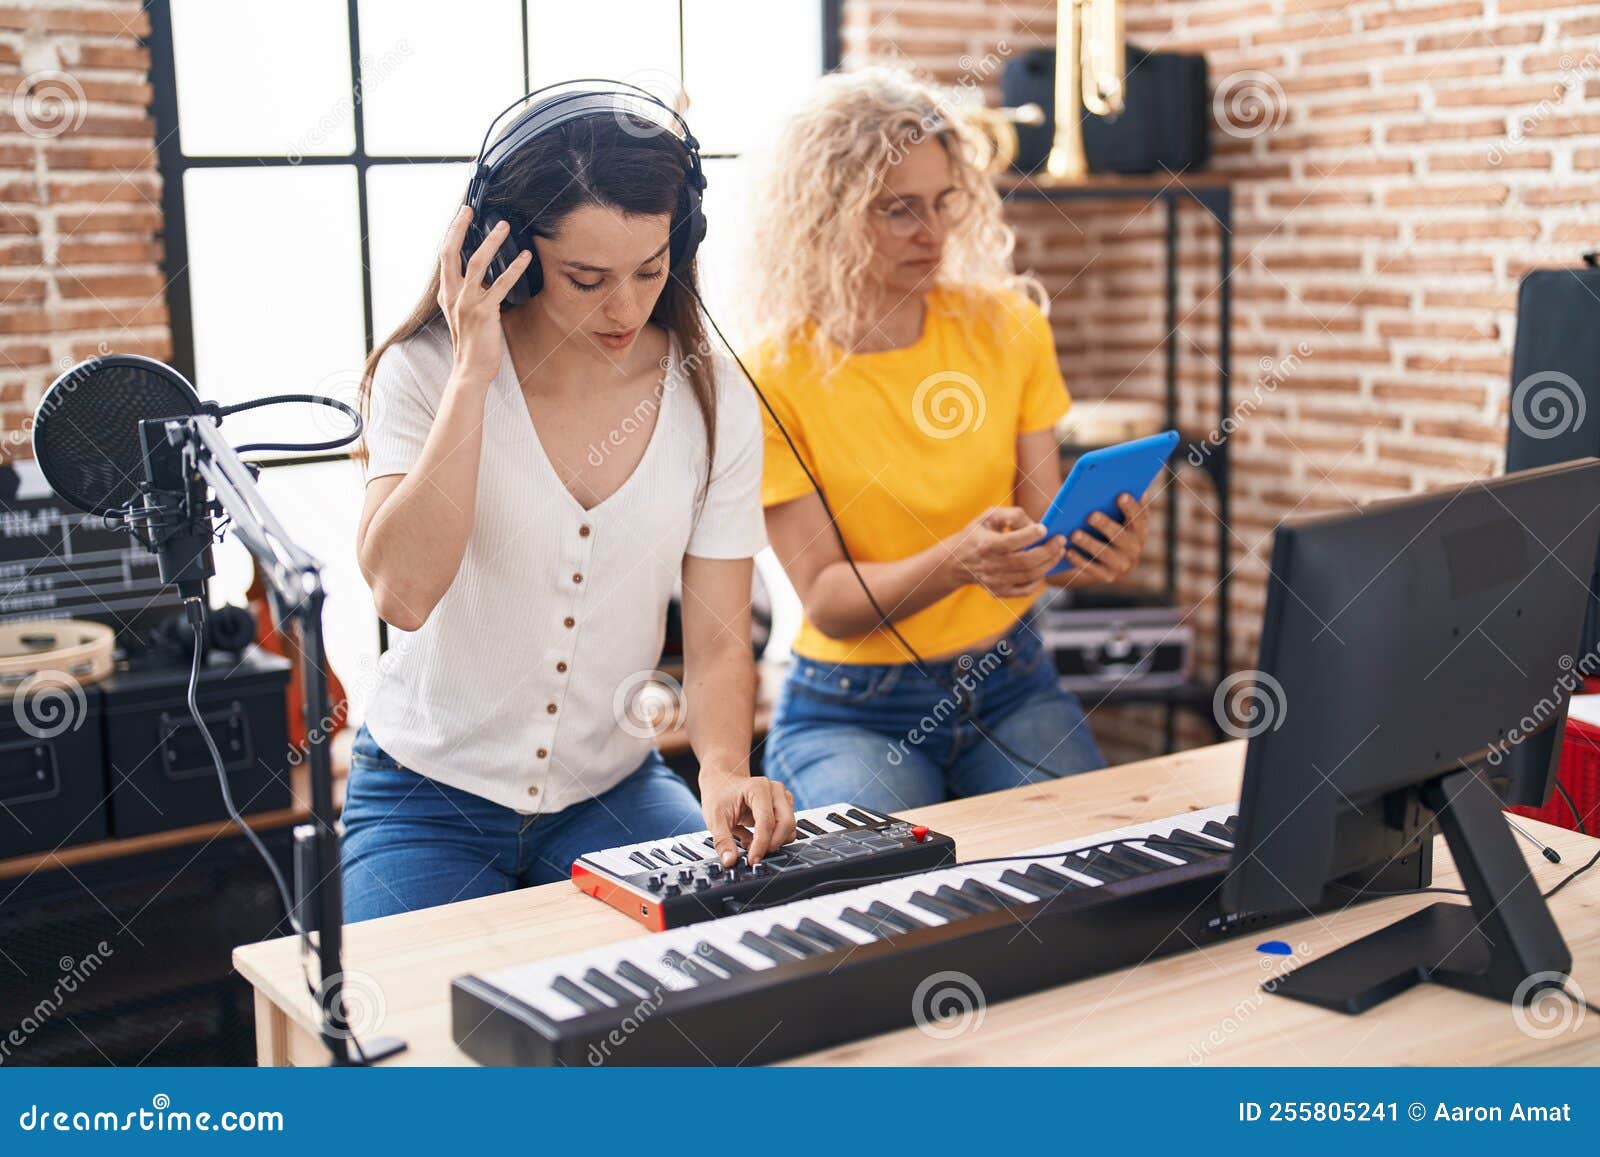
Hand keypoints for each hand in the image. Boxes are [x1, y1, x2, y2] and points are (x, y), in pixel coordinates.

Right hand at [437, 204, 530, 386]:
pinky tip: (525, 258)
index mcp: (446, 295)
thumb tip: (484, 279)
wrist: (470, 371)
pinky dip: (514, 269)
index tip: (462, 216)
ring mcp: (467, 303)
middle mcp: (452, 296)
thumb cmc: (473, 345)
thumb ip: (469, 296)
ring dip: (492, 242)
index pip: (445, 257)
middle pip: (451, 252)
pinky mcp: (484, 312)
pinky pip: (501, 284)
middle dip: (460, 228)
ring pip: (476, 263)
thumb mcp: (464, 316)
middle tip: (470, 209)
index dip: (452, 234)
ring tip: (504, 227)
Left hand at [699, 769, 796, 867]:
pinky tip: (757, 839)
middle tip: (755, 856)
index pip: (766, 821)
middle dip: (772, 844)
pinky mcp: (785, 806)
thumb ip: (723, 840)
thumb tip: (730, 861)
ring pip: (790, 827)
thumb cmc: (719, 795)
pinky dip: (776, 838)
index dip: (761, 844)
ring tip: (753, 845)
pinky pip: (788, 827)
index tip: (752, 860)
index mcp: (758, 788)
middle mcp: (775, 790)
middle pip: (786, 823)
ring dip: (775, 842)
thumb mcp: (714, 818)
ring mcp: (782, 797)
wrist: (723, 781)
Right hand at [949, 505, 1066, 599]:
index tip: (1045, 528)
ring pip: (1030, 576)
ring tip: (1059, 552)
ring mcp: (995, 581)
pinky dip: (1039, 580)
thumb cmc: (977, 534)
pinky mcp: (1000, 592)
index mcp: (986, 545)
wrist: (956, 561)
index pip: (1012, 541)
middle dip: (1049, 551)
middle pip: (1026, 562)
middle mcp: (990, 565)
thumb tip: (1035, 525)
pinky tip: (1044, 568)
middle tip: (1061, 541)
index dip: (1031, 535)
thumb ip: (1011, 515)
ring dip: (1049, 563)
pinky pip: (1025, 590)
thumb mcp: (988, 516)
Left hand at [1059, 493, 1150, 586]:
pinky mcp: (1107, 577)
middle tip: (1091, 515)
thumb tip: (1118, 481)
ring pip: (1105, 554)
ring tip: (1074, 533)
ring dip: (1090, 543)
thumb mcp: (1116, 515)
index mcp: (1140, 530)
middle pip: (1121, 536)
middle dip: (1106, 525)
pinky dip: (1079, 560)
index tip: (1120, 495)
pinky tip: (1067, 550)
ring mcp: (1122, 565)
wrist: (1104, 560)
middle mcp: (1135, 549)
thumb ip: (1120, 502)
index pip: (1139, 517)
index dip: (1131, 507)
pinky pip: (1092, 569)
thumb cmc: (1108, 527)